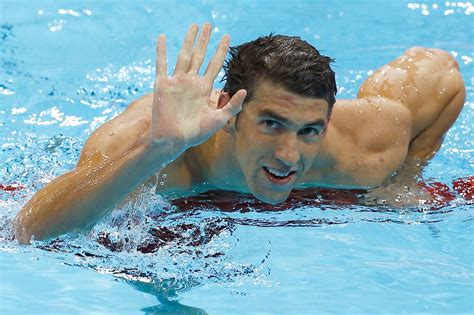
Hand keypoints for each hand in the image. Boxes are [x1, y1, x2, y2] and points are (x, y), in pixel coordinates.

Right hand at [150, 23, 246, 150]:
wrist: (174, 140)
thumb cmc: (195, 134)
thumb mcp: (218, 120)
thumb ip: (232, 106)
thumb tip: (244, 90)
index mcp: (204, 89)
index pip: (214, 65)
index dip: (221, 51)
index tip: (227, 37)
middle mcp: (191, 82)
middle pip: (200, 56)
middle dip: (205, 40)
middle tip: (209, 24)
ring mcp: (177, 82)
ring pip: (184, 56)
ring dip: (188, 41)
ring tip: (193, 26)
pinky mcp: (163, 85)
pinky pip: (162, 65)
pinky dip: (161, 51)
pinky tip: (163, 38)